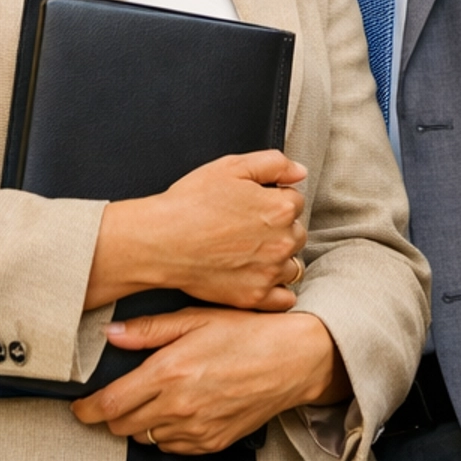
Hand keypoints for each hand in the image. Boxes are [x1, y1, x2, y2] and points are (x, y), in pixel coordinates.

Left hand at [71, 306, 346, 453]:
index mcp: (169, 373)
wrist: (293, 360)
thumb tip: (109, 335)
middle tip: (116, 397)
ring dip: (140, 423)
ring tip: (153, 398)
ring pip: (146, 439)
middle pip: (122, 427)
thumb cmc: (245, 332)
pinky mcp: (213, 443)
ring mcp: (196, 430)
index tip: (79, 408)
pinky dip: (167, 433)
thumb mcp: (195, 318)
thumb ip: (148, 331)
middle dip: (112, 415)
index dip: (87, 410)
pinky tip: (178, 409)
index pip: (111, 404)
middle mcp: (179, 407)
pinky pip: (173, 447)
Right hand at [83, 152, 307, 312]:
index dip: (274, 198)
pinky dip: (277, 289)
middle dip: (280, 228)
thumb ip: (273, 163)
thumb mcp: (231, 167)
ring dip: (278, 257)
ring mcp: (269, 272)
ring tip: (248, 251)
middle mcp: (282, 242)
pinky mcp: (255, 296)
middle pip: (297, 232)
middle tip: (248, 226)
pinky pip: (284, 297)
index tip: (254, 203)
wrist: (161, 241)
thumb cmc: (191, 202)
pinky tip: (259, 276)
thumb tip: (299, 171)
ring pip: (291, 264)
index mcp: (280, 209)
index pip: (295, 201)